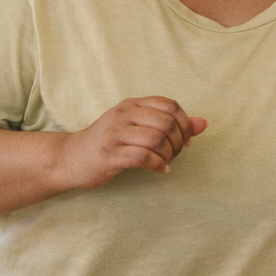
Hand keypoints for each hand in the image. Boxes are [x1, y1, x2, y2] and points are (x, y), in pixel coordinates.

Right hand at [57, 96, 207, 190]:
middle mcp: (123, 115)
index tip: (185, 141)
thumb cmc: (108, 143)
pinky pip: (144, 157)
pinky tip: (160, 170)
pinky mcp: (110, 155)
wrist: (70, 158)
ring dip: (169, 156)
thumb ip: (170, 125)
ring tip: (166, 162)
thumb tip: (204, 124)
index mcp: (131, 104)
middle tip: (175, 155)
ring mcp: (115, 134)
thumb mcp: (137, 127)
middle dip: (179, 142)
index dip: (185, 124)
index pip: (170, 105)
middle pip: (167, 123)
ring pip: (157, 140)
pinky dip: (158, 166)